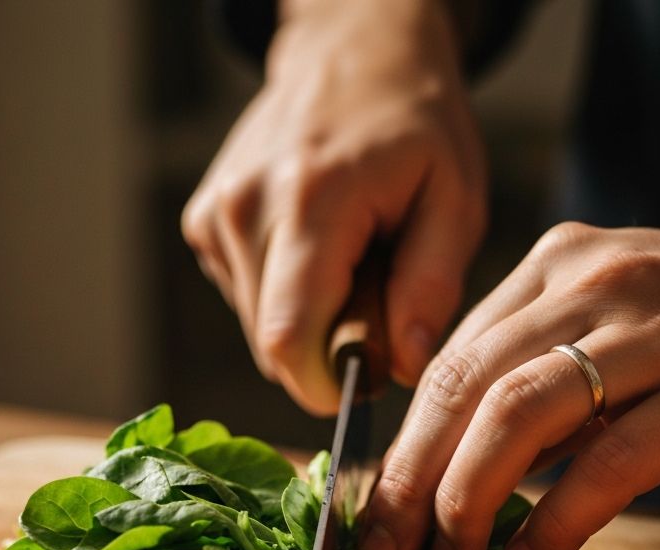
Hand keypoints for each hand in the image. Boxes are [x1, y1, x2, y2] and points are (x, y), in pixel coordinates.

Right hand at [181, 0, 486, 414]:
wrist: (353, 53)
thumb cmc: (416, 126)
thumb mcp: (455, 198)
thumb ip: (431, 286)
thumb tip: (400, 367)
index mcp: (310, 201)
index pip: (288, 338)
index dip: (323, 385)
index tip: (363, 381)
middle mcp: (245, 208)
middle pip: (272, 344)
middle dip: (326, 352)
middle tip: (375, 304)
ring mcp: (215, 214)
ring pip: (258, 328)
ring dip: (308, 323)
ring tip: (348, 266)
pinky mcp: (204, 223)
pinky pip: (247, 299)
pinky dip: (285, 296)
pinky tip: (315, 251)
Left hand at [357, 222, 659, 549]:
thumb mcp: (614, 321)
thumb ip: (540, 371)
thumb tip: (463, 462)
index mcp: (557, 264)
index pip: (451, 360)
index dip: (403, 443)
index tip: (378, 508)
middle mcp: (593, 282)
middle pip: (464, 386)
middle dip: (410, 478)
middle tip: (383, 548)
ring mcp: (655, 330)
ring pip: (518, 415)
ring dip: (466, 498)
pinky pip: (610, 459)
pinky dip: (557, 516)